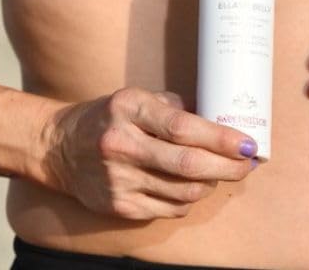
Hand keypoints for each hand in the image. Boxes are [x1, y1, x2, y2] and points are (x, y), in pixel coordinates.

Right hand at [44, 88, 257, 219]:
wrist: (59, 147)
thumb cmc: (110, 117)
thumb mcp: (138, 99)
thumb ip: (176, 108)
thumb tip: (222, 117)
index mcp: (129, 109)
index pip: (184, 127)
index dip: (221, 138)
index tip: (247, 144)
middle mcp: (122, 145)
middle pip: (188, 165)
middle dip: (227, 167)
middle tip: (248, 164)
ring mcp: (119, 180)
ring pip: (183, 191)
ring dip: (210, 183)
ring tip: (221, 172)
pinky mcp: (119, 206)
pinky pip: (168, 209)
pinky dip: (188, 199)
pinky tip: (193, 186)